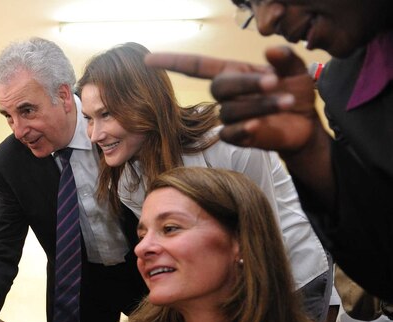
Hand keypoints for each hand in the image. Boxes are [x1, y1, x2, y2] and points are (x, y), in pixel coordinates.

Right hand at [145, 46, 321, 151]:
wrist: (305, 126)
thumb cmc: (295, 93)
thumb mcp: (296, 70)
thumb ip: (286, 58)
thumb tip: (271, 52)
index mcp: (233, 73)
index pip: (195, 67)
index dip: (172, 62)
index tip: (147, 59)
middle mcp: (226, 95)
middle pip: (218, 86)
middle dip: (246, 83)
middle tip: (274, 82)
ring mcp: (229, 118)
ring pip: (231, 110)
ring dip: (261, 104)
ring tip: (288, 102)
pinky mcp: (237, 138)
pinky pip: (231, 134)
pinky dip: (245, 129)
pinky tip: (260, 125)